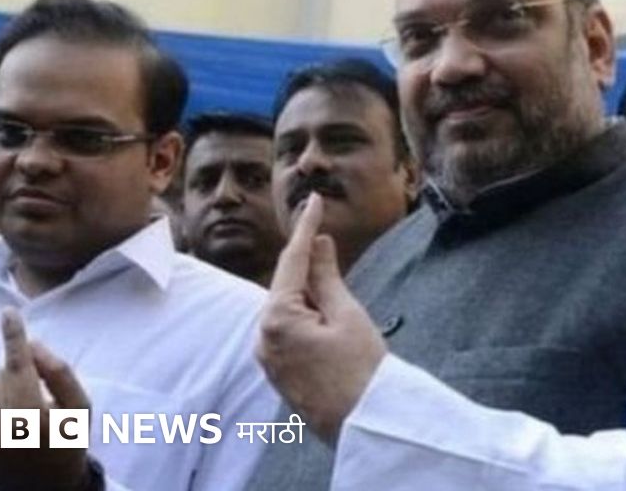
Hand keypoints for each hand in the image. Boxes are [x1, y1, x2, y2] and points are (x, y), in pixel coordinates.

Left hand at [0, 309, 94, 490]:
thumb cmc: (67, 444)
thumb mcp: (80, 408)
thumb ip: (60, 373)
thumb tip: (33, 346)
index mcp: (34, 418)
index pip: (19, 366)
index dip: (14, 337)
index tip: (8, 313)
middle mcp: (0, 431)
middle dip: (13, 380)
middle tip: (32, 401)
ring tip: (15, 419)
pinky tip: (0, 434)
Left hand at [257, 194, 385, 445]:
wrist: (363, 424)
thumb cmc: (361, 370)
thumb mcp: (347, 314)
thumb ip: (327, 276)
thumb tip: (318, 244)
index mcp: (276, 318)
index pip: (292, 261)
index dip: (305, 228)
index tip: (313, 200)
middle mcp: (262, 337)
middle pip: (286, 285)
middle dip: (308, 265)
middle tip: (328, 240)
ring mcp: (266, 357)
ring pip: (287, 309)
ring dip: (310, 295)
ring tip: (341, 302)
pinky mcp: (276, 371)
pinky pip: (287, 330)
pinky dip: (305, 316)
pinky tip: (329, 320)